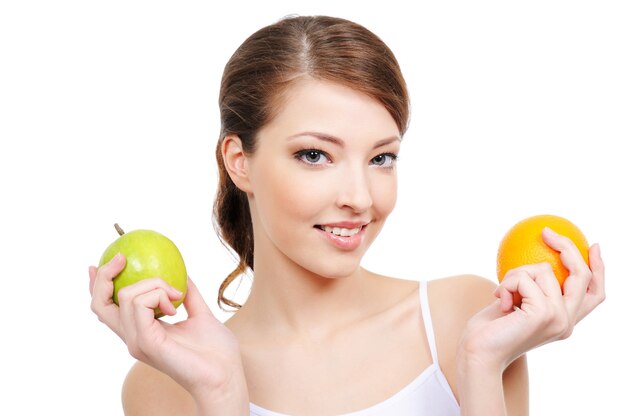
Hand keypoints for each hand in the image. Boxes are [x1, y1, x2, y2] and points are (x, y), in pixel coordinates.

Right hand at [89, 254, 246, 401]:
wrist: (224, 375)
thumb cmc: (216, 352)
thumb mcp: (200, 314)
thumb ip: (189, 295)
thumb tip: (183, 273)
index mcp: (142, 331)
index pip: (107, 309)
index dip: (97, 285)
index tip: (106, 262)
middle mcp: (133, 337)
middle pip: (100, 304)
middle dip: (104, 276)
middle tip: (121, 258)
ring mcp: (136, 341)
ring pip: (127, 295)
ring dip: (155, 284)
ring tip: (176, 296)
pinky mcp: (146, 342)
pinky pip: (141, 304)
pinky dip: (159, 294)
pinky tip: (176, 307)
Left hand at [460, 227, 604, 368]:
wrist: (478, 353)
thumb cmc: (490, 329)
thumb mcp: (515, 302)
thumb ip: (530, 289)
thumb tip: (534, 259)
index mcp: (564, 321)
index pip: (594, 294)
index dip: (599, 269)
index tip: (594, 245)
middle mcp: (567, 321)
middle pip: (582, 276)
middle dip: (567, 248)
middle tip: (547, 233)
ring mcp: (558, 318)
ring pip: (544, 270)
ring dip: (515, 274)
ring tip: (502, 293)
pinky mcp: (544, 313)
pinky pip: (524, 277)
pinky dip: (507, 283)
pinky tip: (500, 300)